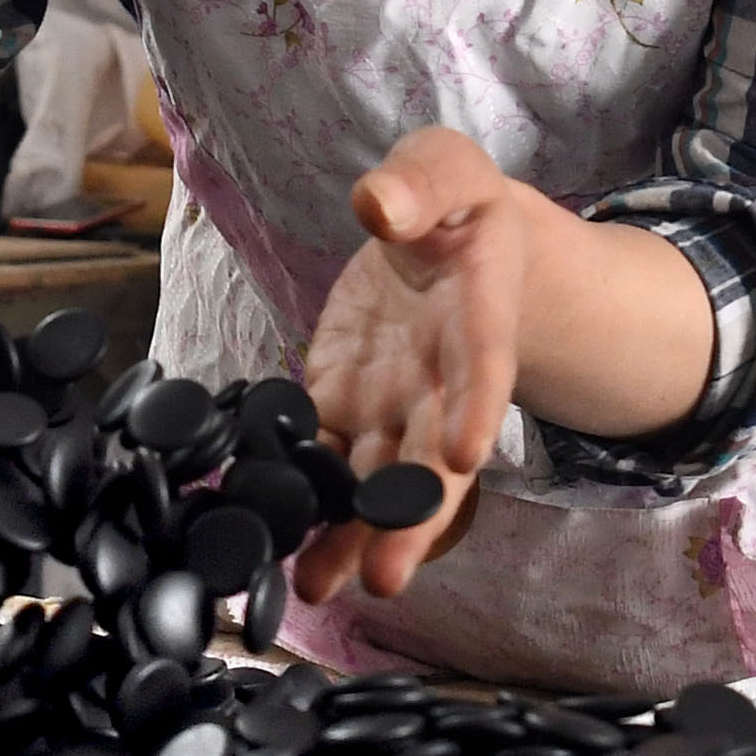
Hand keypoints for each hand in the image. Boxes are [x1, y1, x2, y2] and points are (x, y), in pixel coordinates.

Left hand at [293, 130, 528, 603]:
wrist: (448, 243)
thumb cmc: (453, 200)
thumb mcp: (447, 167)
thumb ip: (418, 182)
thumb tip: (378, 201)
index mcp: (478, 311)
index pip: (483, 361)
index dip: (475, 403)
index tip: (467, 452)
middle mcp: (440, 376)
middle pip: (432, 452)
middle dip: (411, 512)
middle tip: (387, 576)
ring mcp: (393, 400)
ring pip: (377, 475)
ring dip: (353, 533)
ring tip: (319, 588)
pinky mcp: (343, 404)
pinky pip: (321, 455)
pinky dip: (302, 498)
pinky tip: (272, 541)